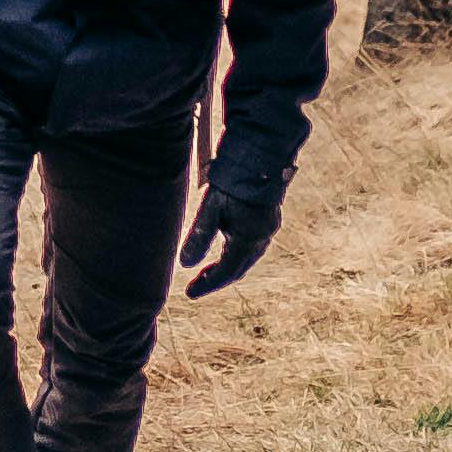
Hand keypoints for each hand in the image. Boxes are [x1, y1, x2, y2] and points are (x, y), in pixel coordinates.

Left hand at [180, 167, 283, 297]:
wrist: (259, 157)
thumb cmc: (232, 182)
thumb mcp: (211, 208)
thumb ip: (199, 237)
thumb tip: (184, 265)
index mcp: (248, 239)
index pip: (226, 273)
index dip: (207, 285)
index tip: (189, 294)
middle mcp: (261, 239)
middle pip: (237, 270)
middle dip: (216, 280)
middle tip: (195, 286)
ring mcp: (267, 230)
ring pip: (245, 259)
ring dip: (225, 268)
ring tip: (205, 271)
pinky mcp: (267, 221)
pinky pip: (251, 248)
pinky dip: (235, 255)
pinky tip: (224, 249)